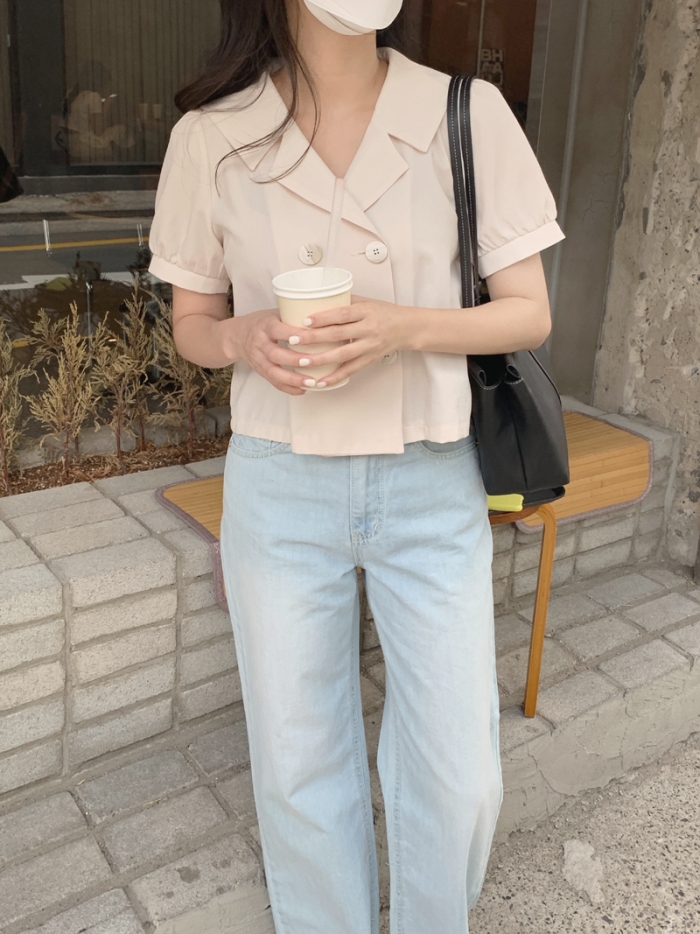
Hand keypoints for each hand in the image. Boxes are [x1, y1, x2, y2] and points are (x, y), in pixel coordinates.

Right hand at [225, 309, 331, 395]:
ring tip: (311, 383)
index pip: (278, 329)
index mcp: (266, 325)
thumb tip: (325, 316)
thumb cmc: (264, 322)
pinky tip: (302, 390)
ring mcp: (259, 359)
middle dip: (294, 360)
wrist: (237, 335)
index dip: (294, 334)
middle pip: (276, 354)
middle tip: (312, 362)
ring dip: (293, 379)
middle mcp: (260, 343)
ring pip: (274, 371)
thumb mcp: (275, 313)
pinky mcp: (260, 371)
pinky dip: (288, 388)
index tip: (311, 337)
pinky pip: (273, 382)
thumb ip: (294, 316)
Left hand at [286, 297, 411, 387]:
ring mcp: (370, 346)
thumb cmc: (385, 312)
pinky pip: (351, 370)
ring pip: (342, 355)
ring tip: (302, 362)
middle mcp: (369, 329)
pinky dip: (335, 377)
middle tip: (293, 340)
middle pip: (338, 334)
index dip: (323, 317)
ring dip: (320, 360)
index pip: (343, 314)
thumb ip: (345, 303)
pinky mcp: (370, 359)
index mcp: (367, 312)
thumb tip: (317, 300)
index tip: (305, 320)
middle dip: (314, 338)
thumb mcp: (367, 302)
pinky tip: (321, 381)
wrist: (408, 328)